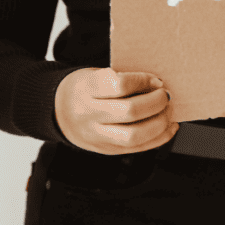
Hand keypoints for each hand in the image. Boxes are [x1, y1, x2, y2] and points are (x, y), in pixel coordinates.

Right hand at [55, 67, 177, 154]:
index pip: (119, 85)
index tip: (154, 80)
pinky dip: (159, 137)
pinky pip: (138, 148)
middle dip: (156, 102)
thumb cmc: (83, 90)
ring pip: (134, 135)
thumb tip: (156, 86)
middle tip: (164, 95)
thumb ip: (120, 79)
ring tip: (166, 111)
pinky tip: (166, 126)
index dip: (143, 80)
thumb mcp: (93, 75)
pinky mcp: (105, 149)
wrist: (57, 111)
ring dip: (160, 122)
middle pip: (129, 111)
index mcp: (85, 89)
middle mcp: (87, 114)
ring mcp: (95, 135)